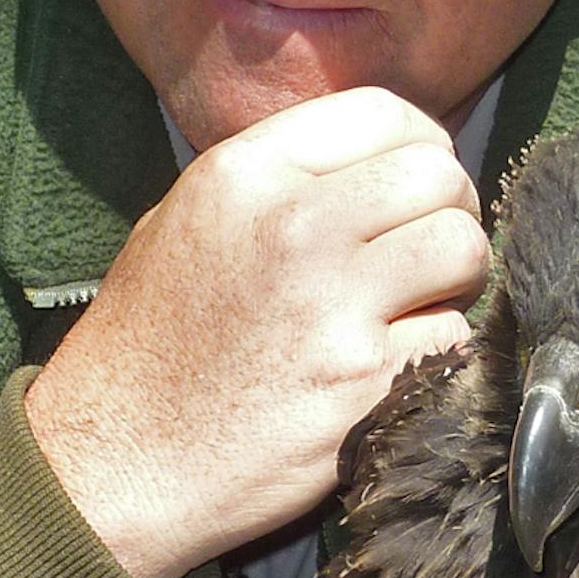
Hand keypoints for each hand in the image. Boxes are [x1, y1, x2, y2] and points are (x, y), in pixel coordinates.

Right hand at [24, 87, 488, 577]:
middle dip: (448, 209)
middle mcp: (295, 226)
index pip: (384, 113)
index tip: (415, 184)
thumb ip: (275, 182)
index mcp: (246, 173)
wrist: (115, 464)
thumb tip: (368, 165)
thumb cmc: (145, 345)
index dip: (420, 145)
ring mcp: (335, 306)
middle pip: (439, 174)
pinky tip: (391, 365)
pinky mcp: (367, 382)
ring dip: (455, 278)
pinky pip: (452, 335)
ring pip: (463, 249)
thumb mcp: (181, 222)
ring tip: (417, 302)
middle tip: (425, 251)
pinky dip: (437, 350)